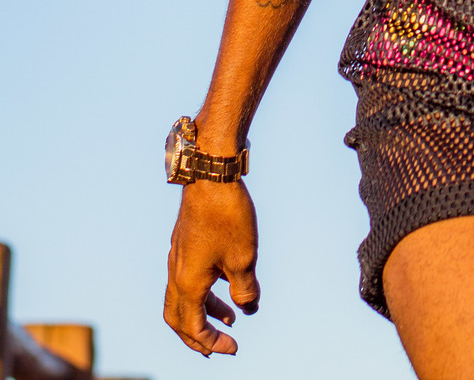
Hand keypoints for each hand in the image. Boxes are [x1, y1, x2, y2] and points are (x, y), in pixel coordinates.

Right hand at [164, 180, 259, 355]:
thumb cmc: (227, 216)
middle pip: (178, 318)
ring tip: (230, 317)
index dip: (212, 343)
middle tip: (217, 347)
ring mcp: (178, 256)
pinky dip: (204, 290)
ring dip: (204, 311)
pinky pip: (189, 277)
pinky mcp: (184, 241)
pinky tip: (226, 281)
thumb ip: (246, 290)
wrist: (211, 173)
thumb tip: (249, 309)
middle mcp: (176, 272)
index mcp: (188, 284)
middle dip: (197, 336)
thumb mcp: (244, 258)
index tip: (234, 348)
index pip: (193, 327)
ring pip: (184, 296)